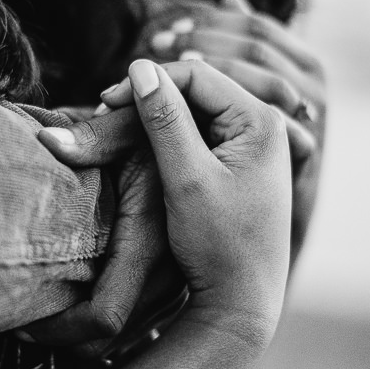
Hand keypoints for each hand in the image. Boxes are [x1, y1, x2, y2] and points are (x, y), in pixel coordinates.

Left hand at [21, 145, 184, 359]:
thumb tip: (46, 139)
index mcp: (149, 240)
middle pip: (107, 340)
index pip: (105, 315)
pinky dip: (100, 320)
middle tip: (22, 322)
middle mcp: (167, 273)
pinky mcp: (173, 284)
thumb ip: (91, 136)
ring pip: (120, 338)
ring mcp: (173, 284)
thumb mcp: (131, 127)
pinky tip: (75, 298)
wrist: (205, 142)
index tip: (24, 320)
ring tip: (42, 310)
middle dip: (61, 338)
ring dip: (79, 333)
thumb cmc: (163, 134)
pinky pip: (134, 324)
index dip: (61, 328)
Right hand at [100, 59, 290, 347]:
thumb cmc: (218, 246)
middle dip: (151, 94)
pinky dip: (168, 131)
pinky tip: (139, 141)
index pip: (197, 75)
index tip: (106, 101)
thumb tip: (141, 66)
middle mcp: (265, 125)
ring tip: (116, 122)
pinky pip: (200, 130)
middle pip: (198, 88)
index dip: (148, 82)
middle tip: (105, 109)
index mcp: (262, 122)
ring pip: (196, 108)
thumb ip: (165, 121)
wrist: (241, 302)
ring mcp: (254, 144)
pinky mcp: (240, 162)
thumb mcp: (186, 179)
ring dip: (156, 112)